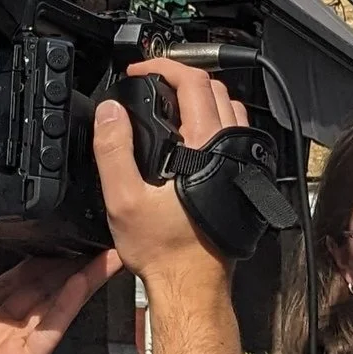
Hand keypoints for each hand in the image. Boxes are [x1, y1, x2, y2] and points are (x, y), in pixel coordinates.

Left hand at [0, 221, 117, 353]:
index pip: (11, 277)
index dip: (36, 256)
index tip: (54, 235)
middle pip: (39, 288)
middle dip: (64, 264)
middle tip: (86, 238)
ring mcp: (13, 345)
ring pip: (53, 304)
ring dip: (78, 279)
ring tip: (100, 254)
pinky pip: (52, 328)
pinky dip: (70, 304)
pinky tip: (85, 281)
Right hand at [94, 58, 245, 286]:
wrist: (192, 285)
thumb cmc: (165, 251)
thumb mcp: (123, 200)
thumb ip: (114, 150)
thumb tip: (109, 112)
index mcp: (204, 146)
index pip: (193, 82)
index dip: (163, 67)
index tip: (140, 73)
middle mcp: (230, 149)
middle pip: (215, 88)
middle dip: (182, 78)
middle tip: (153, 85)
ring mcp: (241, 164)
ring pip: (230, 110)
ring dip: (203, 97)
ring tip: (171, 106)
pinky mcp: (243, 180)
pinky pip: (236, 135)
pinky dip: (217, 121)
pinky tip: (194, 138)